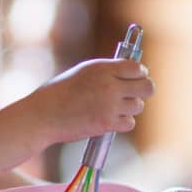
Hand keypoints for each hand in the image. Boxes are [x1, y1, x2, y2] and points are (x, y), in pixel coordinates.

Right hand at [21, 58, 154, 144]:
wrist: (43, 115)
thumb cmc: (58, 93)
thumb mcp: (81, 72)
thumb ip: (105, 72)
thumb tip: (128, 73)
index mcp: (102, 69)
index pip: (138, 68)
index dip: (139, 73)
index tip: (133, 77)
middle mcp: (109, 86)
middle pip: (147, 87)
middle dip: (143, 90)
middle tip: (132, 93)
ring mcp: (110, 106)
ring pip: (139, 106)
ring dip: (129, 107)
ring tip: (113, 108)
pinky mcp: (107, 124)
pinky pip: (130, 123)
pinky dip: (122, 122)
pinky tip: (109, 119)